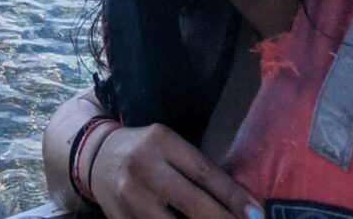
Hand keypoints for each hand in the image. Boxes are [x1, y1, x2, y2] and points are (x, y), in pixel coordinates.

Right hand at [90, 124, 262, 218]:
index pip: (204, 172)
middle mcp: (145, 167)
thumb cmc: (142, 150)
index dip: (233, 196)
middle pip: (194, 203)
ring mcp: (132, 197)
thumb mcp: (166, 145)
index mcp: (161, 141)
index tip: (257, 215)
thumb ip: (194, 167)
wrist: (95, 156)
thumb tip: (240, 201)